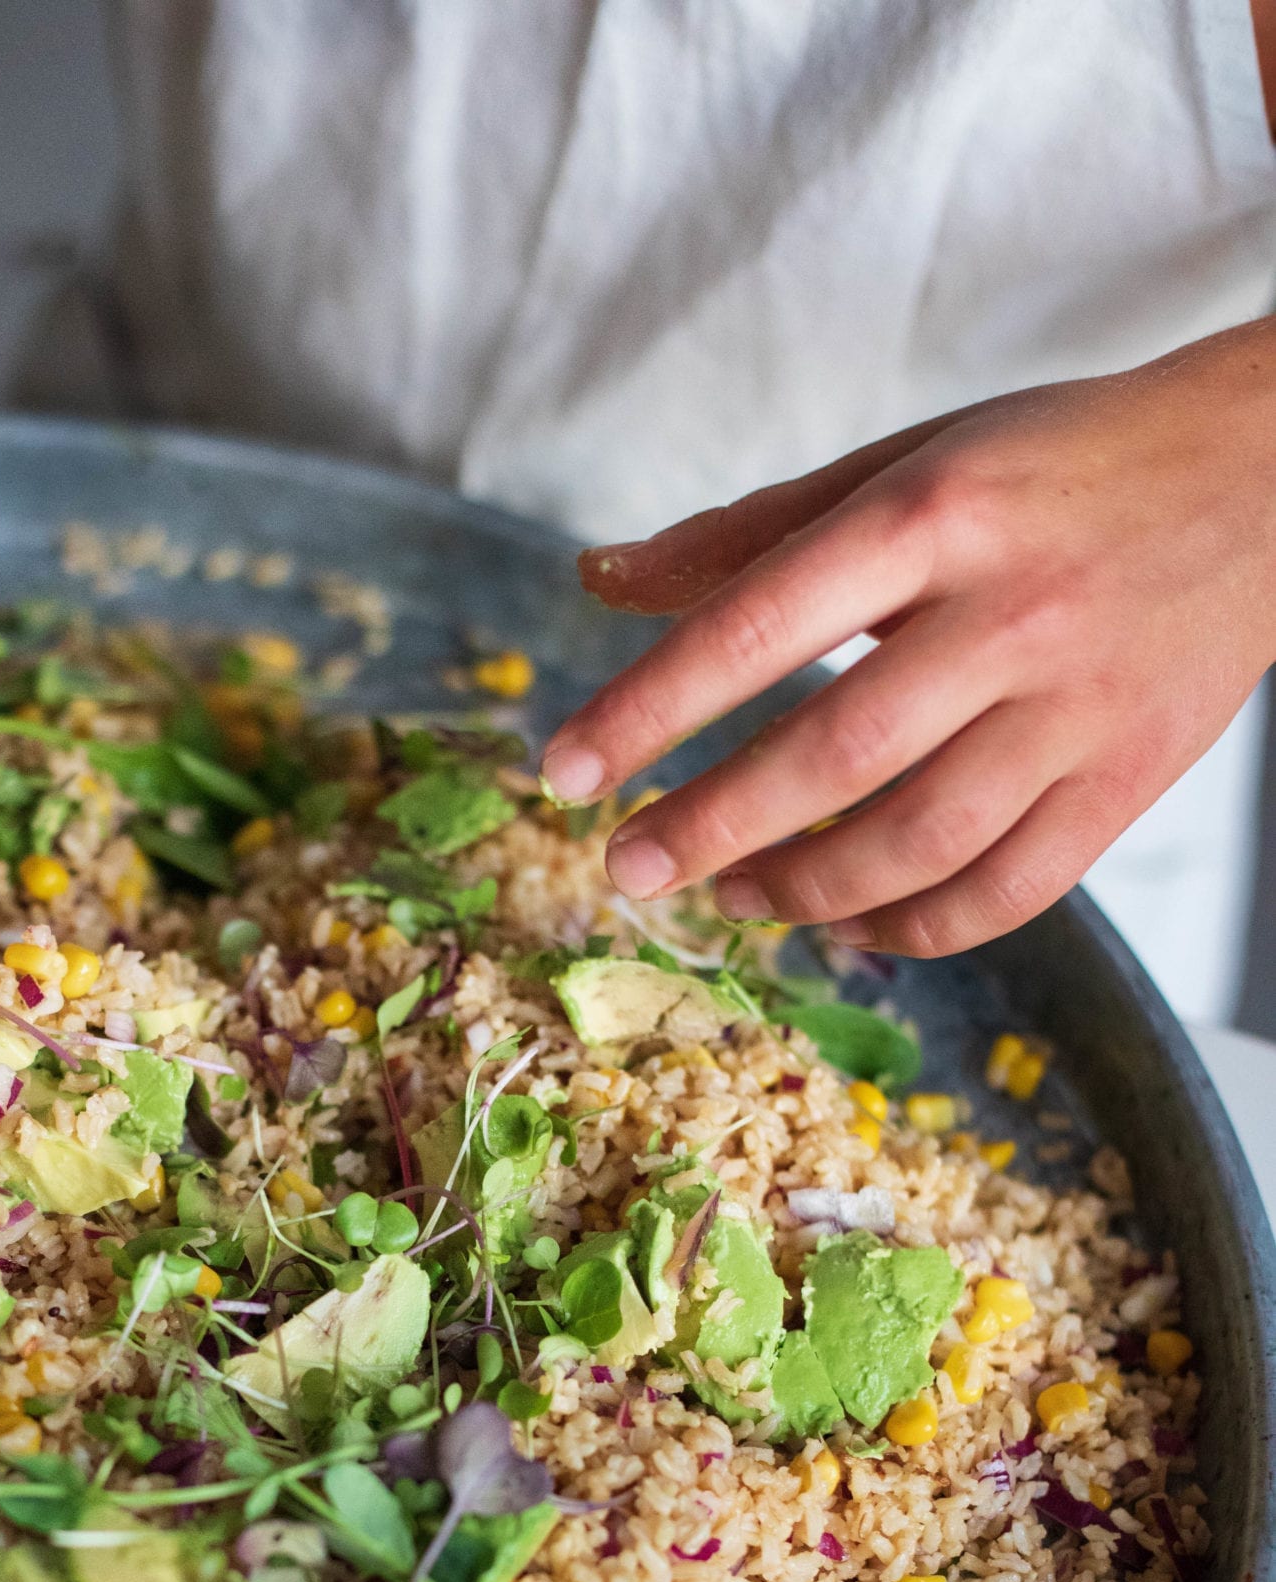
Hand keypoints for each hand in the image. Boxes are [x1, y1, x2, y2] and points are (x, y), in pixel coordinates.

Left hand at [542, 323, 1275, 955]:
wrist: (1266, 474)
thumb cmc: (1053, 470)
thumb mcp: (904, 463)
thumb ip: (749, 536)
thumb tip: (593, 583)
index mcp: (935, 512)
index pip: (762, 622)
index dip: (649, 708)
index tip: (564, 774)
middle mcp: (1010, 610)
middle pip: (836, 751)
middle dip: (712, 824)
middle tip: (628, 869)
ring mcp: (1079, 704)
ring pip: (921, 839)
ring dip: (805, 889)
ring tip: (731, 893)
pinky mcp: (1128, 779)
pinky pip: (1007, 890)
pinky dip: (911, 928)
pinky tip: (845, 927)